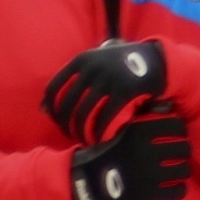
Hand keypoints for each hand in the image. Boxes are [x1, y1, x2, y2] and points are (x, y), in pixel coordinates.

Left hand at [43, 39, 167, 147]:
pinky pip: (106, 117)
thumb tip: (43, 108)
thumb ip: (72, 80)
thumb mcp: (95, 63)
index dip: (52, 109)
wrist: (156, 60)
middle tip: (71, 136)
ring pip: (84, 114)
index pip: (53, 89)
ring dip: (81, 131)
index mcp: (80, 61)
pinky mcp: (125, 92)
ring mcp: (108, 80)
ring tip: (84, 139)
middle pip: (68, 105)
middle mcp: (92, 69)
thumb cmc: (122, 64)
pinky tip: (100, 139)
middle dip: (66, 125)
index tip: (57, 121)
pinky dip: (100, 132)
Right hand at [69, 106, 190, 199]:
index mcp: (138, 132)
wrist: (86, 180)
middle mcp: (145, 152)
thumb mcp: (120, 129)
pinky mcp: (149, 195)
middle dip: (182, 151)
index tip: (175, 134)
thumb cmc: (107, 151)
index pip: (176, 126)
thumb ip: (142, 118)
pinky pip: (178, 192)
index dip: (179, 130)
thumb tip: (170, 106)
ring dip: (181, 170)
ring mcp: (148, 175)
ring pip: (184, 171)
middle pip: (184, 149)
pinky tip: (171, 186)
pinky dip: (178, 189)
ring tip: (173, 170)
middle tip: (175, 154)